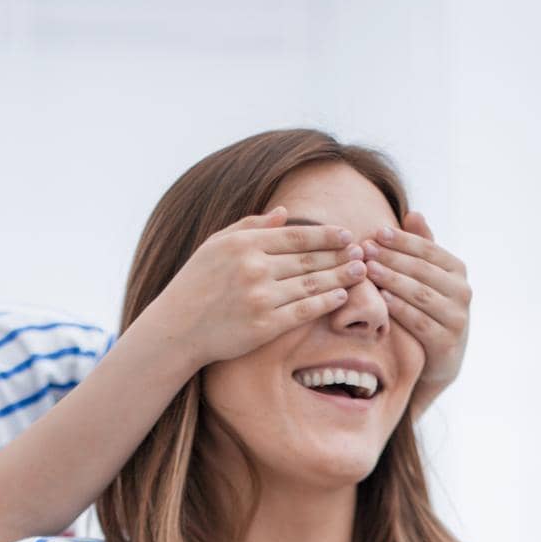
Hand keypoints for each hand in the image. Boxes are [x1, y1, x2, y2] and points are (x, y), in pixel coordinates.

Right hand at [147, 208, 366, 371]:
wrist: (178, 328)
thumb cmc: (196, 284)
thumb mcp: (216, 245)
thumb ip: (251, 226)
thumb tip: (285, 213)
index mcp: (245, 244)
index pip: (297, 236)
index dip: (326, 235)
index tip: (347, 235)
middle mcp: (255, 268)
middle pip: (309, 259)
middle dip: (340, 255)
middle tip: (362, 252)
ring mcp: (261, 298)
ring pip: (311, 284)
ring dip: (340, 277)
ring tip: (360, 271)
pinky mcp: (264, 326)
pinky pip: (304, 311)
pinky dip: (326, 302)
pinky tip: (342, 296)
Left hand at [363, 213, 471, 417]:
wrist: (440, 360)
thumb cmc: (428, 310)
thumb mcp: (427, 278)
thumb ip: (422, 247)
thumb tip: (413, 213)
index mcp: (457, 269)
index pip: (428, 249)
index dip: (402, 240)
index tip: (376, 232)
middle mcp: (462, 291)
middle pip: (422, 270)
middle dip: (392, 258)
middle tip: (365, 250)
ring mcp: (457, 318)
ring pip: (422, 294)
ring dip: (394, 280)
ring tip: (369, 270)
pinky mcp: (448, 343)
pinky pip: (421, 322)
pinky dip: (401, 310)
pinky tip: (382, 301)